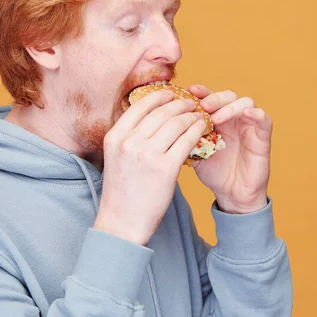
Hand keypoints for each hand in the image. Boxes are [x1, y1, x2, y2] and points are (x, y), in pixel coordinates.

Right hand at [95, 90, 205, 244]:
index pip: (140, 106)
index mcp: (115, 136)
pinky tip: (202, 129)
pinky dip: (196, 131)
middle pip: (160, 112)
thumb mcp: (116, 157)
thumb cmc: (121, 190)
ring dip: (190, 116)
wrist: (122, 222)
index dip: (158, 96)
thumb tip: (148, 114)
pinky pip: (186, 141)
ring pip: (175, 123)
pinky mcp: (165, 168)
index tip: (170, 94)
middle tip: (190, 103)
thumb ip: (128, 136)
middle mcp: (129, 142)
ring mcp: (147, 154)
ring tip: (198, 115)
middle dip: (179, 103)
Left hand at [187, 85, 271, 213]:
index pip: (210, 98)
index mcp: (216, 118)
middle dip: (214, 98)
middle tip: (203, 106)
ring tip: (216, 118)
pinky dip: (256, 113)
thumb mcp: (195, 153)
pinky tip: (246, 113)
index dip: (201, 92)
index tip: (189, 91)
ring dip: (230, 107)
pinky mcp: (262, 136)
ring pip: (245, 102)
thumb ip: (185, 137)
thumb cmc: (214, 171)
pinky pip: (264, 118)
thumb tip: (165, 125)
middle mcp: (233, 118)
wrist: (232, 193)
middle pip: (227, 95)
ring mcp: (248, 125)